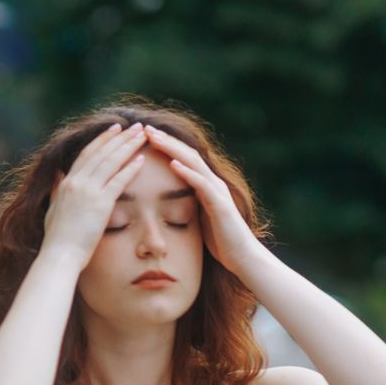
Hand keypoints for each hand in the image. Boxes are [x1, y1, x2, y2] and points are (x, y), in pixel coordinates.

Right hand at [41, 122, 148, 267]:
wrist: (60, 255)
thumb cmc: (57, 239)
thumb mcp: (54, 209)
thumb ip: (57, 190)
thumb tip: (58, 175)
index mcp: (66, 183)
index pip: (86, 154)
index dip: (101, 140)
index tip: (114, 129)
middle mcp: (76, 182)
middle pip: (101, 153)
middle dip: (119, 138)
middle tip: (134, 126)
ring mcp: (88, 192)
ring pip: (111, 162)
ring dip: (128, 146)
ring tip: (142, 135)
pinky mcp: (100, 204)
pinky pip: (118, 181)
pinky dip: (130, 168)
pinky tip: (142, 159)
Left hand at [144, 125, 265, 273]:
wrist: (241, 257)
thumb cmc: (219, 241)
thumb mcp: (197, 218)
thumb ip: (187, 205)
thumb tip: (166, 203)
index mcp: (205, 185)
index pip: (182, 158)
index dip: (165, 146)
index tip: (144, 137)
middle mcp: (212, 182)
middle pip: (186, 153)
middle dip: (166, 140)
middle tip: (145, 127)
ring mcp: (217, 191)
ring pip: (193, 163)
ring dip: (173, 149)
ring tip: (154, 138)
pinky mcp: (220, 204)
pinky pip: (202, 184)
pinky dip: (187, 172)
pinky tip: (172, 163)